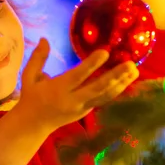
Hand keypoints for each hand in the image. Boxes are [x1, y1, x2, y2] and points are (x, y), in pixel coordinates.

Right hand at [16, 38, 139, 131]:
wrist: (33, 125)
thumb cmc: (31, 97)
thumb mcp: (29, 77)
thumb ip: (38, 58)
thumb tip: (45, 39)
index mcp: (58, 89)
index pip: (78, 76)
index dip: (91, 65)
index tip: (105, 52)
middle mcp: (73, 100)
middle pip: (98, 88)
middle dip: (115, 76)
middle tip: (131, 64)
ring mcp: (82, 108)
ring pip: (105, 95)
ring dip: (121, 83)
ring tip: (135, 70)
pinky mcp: (87, 112)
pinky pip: (104, 100)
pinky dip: (116, 90)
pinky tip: (127, 80)